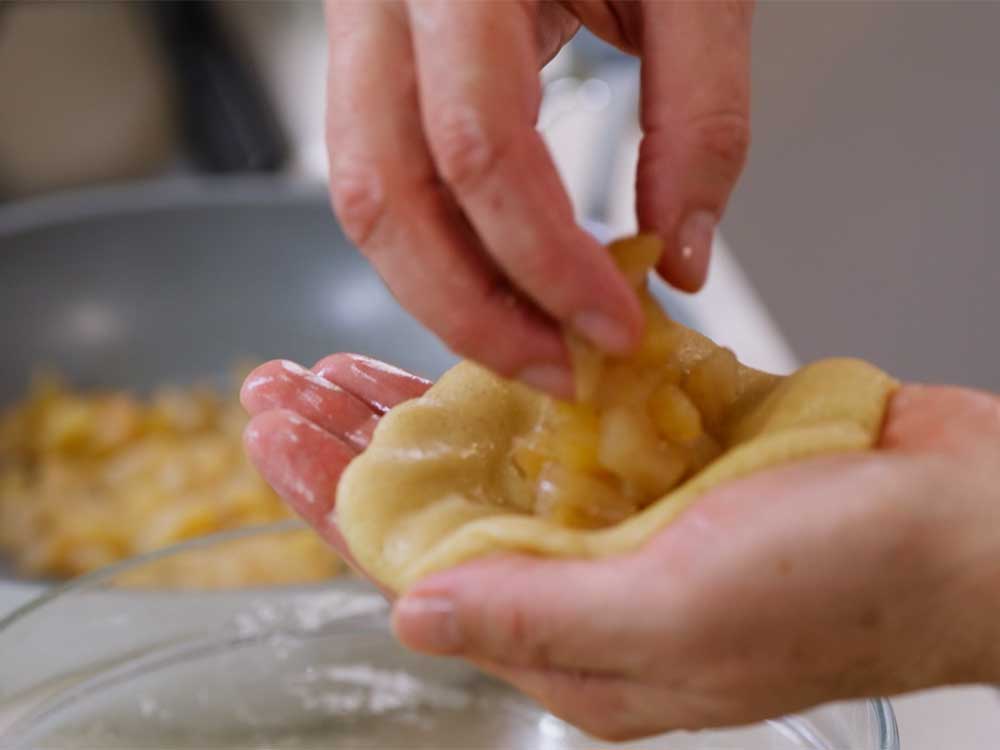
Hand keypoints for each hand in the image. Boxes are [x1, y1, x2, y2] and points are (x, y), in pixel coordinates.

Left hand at [242, 356, 999, 739]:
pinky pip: (565, 411)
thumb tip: (413, 612)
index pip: (415, 570)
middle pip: (438, 507)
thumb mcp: (679, 616)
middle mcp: (587, 577)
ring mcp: (624, 509)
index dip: (334, 504)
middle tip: (280, 388)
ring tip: (341, 367)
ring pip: (489, 455)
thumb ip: (539, 616)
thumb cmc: (849, 583)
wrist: (966, 516)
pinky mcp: (665, 450)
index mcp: (576, 639)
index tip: (275, 440)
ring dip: (416, 406)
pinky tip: (459, 346)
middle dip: (353, 448)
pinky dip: (510, 374)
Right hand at [325, 1, 752, 396]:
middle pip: (383, 193)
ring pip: (362, 199)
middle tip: (557, 370)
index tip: (615, 327)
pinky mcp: (368, 59)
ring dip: (444, 293)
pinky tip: (503, 281)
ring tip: (531, 342)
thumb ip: (700, 115)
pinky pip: (378, 178)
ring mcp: (360, 27)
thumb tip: (678, 258)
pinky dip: (439, 248)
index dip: (545, 260)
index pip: (479, 146)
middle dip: (471, 309)